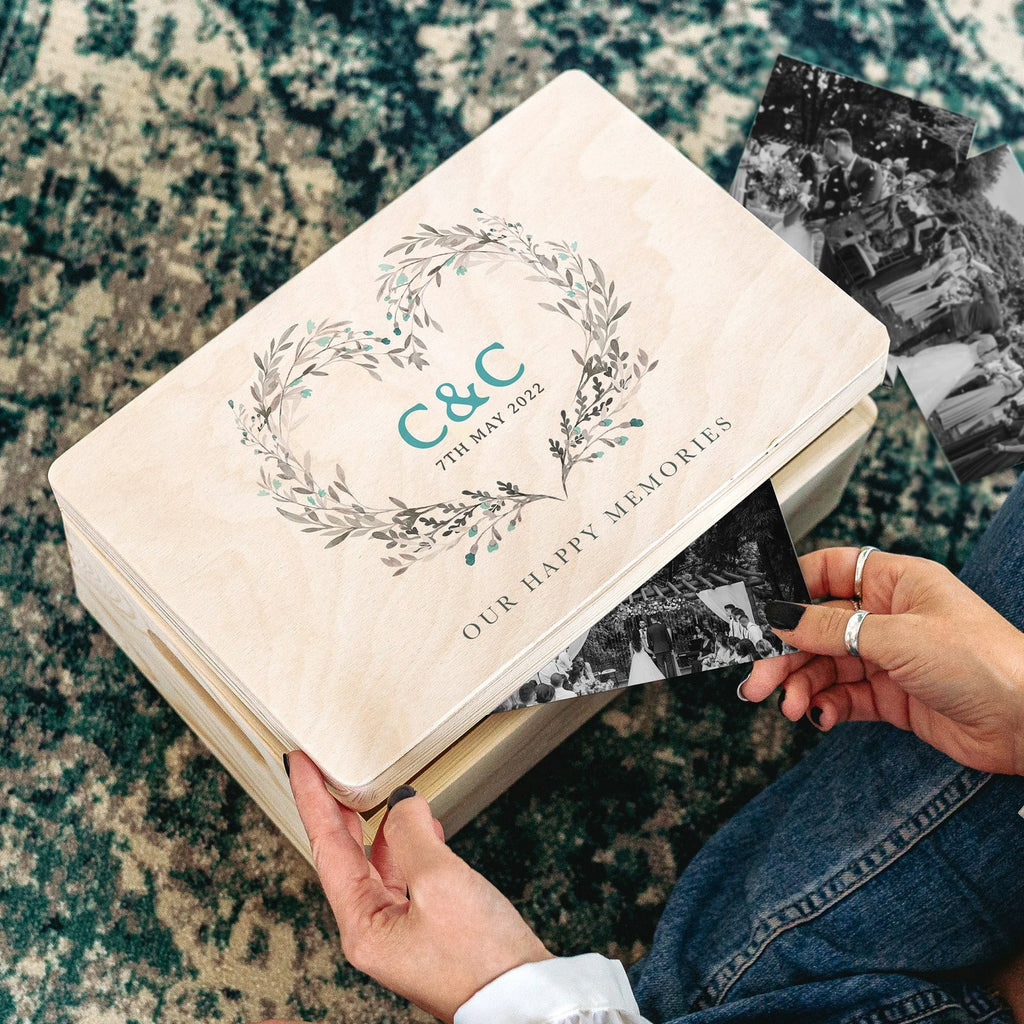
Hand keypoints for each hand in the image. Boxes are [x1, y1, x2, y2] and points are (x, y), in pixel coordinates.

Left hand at [281, 752, 552, 1022]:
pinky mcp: (430, 928)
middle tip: (325, 772)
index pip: (326, 847)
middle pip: (345, 857)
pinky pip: (407, 876)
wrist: (522, 1001)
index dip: (312, 799)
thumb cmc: (480, 958)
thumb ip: (411, 834)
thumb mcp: (439, 881)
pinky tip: (425, 829)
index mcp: (362, 925)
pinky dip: (411, 845)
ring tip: (378, 792)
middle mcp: (374, 930)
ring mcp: (401, 931)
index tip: (300, 763)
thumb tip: (402, 803)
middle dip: (337, 812)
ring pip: (378, 865)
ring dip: (380, 826)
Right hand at [741, 548, 1023, 774]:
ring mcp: (890, 658)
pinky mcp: (893, 697)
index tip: (762, 607)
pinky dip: (826, 706)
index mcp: (896, 582)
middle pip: (819, 626)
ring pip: (827, 666)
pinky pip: (845, 697)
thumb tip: (782, 617)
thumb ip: (831, 629)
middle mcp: (889, 617)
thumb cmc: (985, 661)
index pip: (831, 571)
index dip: (794, 585)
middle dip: (787, 652)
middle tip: (761, 678)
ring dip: (802, 685)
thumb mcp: (897, 637)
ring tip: (790, 705)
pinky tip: (819, 715)